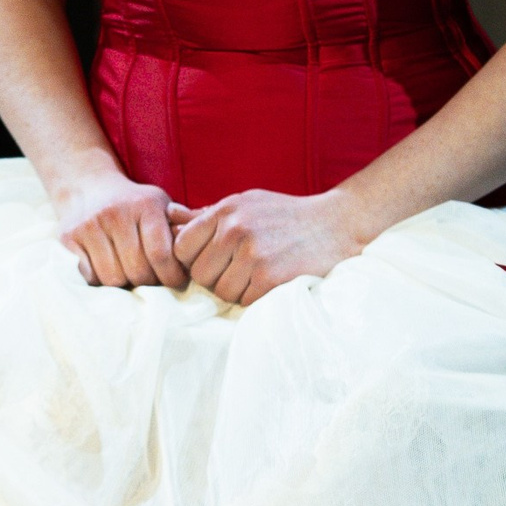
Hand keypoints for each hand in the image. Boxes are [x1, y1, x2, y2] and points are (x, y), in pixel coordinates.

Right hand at [54, 168, 188, 289]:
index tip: (175, 282)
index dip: (172, 277)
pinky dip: (99, 281)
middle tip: (152, 281)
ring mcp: (90, 225)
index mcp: (146, 205)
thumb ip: (182, 225)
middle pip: (138, 271)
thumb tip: (202, 245)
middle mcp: (116, 213)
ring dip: (123, 284)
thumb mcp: (160, 204)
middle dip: (148, 283)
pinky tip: (107, 270)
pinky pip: (89, 276)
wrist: (88, 186)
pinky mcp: (69, 238)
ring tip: (129, 275)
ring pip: (112, 278)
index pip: (161, 255)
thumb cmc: (133, 204)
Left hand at [167, 188, 366, 305]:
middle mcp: (235, 229)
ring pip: (221, 292)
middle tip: (239, 271)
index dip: (192, 260)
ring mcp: (253, 253)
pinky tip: (271, 283)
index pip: (181, 247)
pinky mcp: (271, 277)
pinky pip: (244, 302)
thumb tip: (168, 218)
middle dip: (215, 279)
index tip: (212, 262)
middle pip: (199, 274)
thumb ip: (208, 215)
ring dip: (237, 292)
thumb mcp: (246, 203)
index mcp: (225, 210)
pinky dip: (255, 299)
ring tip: (257, 276)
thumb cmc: (286, 215)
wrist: (338, 224)